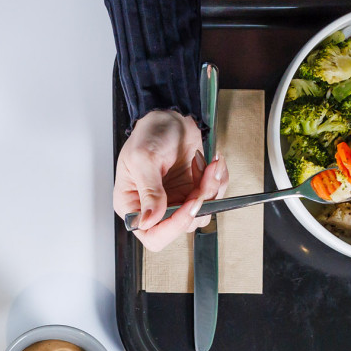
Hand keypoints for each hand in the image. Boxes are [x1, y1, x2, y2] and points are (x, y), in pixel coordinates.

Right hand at [113, 110, 227, 251]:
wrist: (171, 116)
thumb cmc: (150, 133)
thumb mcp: (144, 159)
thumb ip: (149, 192)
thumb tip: (149, 221)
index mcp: (132, 204)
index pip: (152, 235)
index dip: (173, 227)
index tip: (189, 205)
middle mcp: (153, 207)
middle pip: (182, 226)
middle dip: (199, 202)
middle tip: (205, 177)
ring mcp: (175, 201)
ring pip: (201, 213)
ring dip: (212, 189)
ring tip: (210, 165)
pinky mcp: (191, 192)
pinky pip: (212, 199)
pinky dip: (217, 181)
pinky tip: (212, 164)